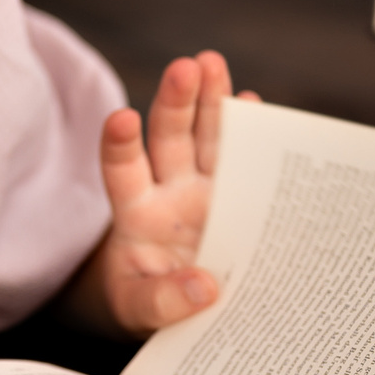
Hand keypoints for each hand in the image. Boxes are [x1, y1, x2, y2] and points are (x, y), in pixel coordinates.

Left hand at [94, 50, 257, 334]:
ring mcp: (205, 188)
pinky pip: (244, 158)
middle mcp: (169, 190)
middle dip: (177, 100)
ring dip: (211, 99)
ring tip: (211, 63)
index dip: (121, 145)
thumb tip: (205, 288)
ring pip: (207, 135)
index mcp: (136, 214)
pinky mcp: (237, 195)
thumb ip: (162, 302)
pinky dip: (251, 132)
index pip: (121, 171)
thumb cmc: (146, 301)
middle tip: (186, 67)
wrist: (175, 307)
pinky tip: (254, 104)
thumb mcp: (139, 311)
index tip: (121, 119)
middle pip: (169, 137)